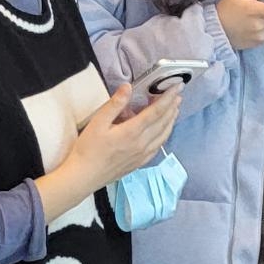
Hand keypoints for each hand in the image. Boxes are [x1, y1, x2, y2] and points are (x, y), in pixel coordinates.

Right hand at [63, 83, 181, 193]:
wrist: (84, 176)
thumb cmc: (88, 149)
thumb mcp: (97, 122)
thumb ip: (115, 104)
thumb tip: (128, 87)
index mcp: (132, 131)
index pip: (156, 111)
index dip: (168, 98)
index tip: (177, 87)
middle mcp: (142, 143)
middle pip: (163, 122)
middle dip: (172, 107)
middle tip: (178, 95)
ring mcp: (142, 154)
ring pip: (163, 135)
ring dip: (171, 120)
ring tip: (175, 110)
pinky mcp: (140, 163)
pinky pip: (158, 146)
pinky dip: (165, 135)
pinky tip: (163, 132)